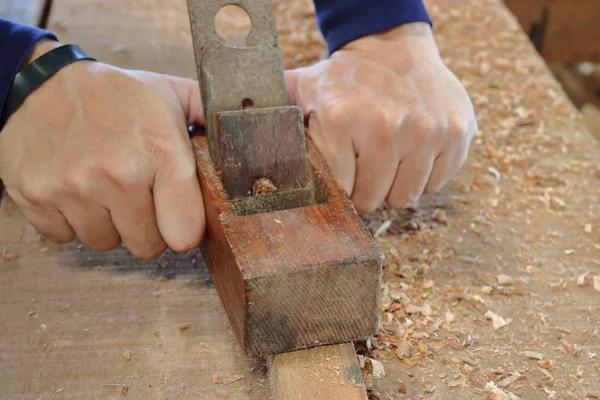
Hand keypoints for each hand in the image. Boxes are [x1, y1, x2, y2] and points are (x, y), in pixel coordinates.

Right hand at [0, 40, 205, 257]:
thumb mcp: (172, 96)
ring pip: (105, 243)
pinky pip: (65, 237)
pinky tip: (76, 188)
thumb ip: (213, 117)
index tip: (175, 212)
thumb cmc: (117, 95)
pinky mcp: (35, 196)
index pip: (185, 235)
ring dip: (108, 223)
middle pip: (147, 246)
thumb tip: (259, 119)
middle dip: (146, 226)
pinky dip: (71, 220)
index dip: (182, 227)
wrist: (42, 82)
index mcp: (161, 152)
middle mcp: (118, 173)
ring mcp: (73, 186)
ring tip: (104, 186)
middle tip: (137, 193)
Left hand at [286, 22, 476, 212]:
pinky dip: (423, 175)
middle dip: (365, 190)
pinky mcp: (458, 134)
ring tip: (387, 158)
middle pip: (373, 201)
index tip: (341, 172)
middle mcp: (388, 127)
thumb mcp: (301, 90)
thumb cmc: (344, 79)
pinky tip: (411, 151)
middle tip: (364, 165)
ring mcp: (428, 131)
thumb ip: (270, 115)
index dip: (339, 188)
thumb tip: (222, 128)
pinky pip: (436, 184)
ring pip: (406, 198)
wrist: (394, 47)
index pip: (340, 193)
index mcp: (343, 121)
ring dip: (394, 185)